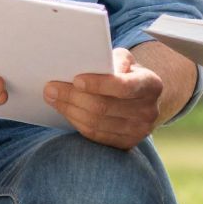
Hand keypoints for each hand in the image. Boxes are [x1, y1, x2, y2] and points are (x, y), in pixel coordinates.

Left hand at [45, 48, 164, 149]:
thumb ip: (114, 59)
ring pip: (96, 123)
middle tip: (51, 88)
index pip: (123, 87)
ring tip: (52, 98)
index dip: (98, 84)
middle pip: (104, 107)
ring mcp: (139, 131)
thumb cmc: (127, 73)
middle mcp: (149, 110)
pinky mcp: (127, 144)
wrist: (141, 99)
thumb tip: (94, 66)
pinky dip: (76, 122)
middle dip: (73, 97)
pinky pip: (95, 135)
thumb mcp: (125, 60)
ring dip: (69, 110)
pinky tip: (65, 111)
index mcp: (151, 84)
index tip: (76, 80)